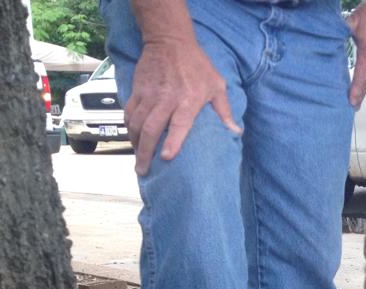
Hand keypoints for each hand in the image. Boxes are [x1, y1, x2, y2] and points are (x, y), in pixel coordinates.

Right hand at [125, 38, 240, 175]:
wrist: (170, 40)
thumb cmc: (197, 65)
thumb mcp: (216, 85)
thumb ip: (224, 110)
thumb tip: (237, 132)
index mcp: (187, 100)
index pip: (179, 124)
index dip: (172, 141)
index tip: (166, 158)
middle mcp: (166, 99)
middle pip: (151, 129)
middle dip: (145, 152)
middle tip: (143, 171)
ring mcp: (149, 95)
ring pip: (136, 123)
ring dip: (135, 144)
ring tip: (138, 160)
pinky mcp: (137, 90)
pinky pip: (129, 113)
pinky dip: (129, 128)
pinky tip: (132, 139)